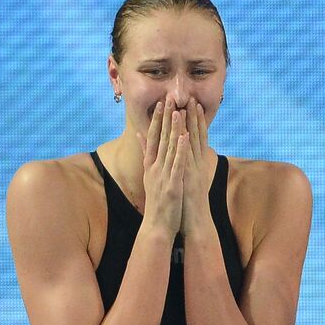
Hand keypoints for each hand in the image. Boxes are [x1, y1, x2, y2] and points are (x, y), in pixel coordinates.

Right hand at [135, 94, 187, 237]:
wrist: (156, 227)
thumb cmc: (157, 203)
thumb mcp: (149, 176)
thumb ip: (145, 154)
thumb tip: (140, 135)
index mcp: (150, 165)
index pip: (153, 138)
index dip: (158, 119)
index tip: (161, 103)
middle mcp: (154, 168)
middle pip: (160, 139)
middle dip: (165, 118)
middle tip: (169, 98)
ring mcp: (163, 176)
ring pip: (169, 148)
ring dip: (173, 129)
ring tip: (178, 111)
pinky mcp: (172, 185)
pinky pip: (177, 165)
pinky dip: (180, 151)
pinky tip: (184, 138)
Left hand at [180, 101, 217, 234]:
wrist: (196, 223)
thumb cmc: (189, 205)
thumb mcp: (185, 182)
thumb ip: (184, 168)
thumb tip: (182, 159)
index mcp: (195, 164)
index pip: (195, 138)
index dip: (194, 121)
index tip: (192, 104)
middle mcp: (197, 164)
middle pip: (197, 136)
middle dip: (194, 117)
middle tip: (191, 98)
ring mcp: (195, 171)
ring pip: (194, 144)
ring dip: (191, 126)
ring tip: (187, 108)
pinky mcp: (190, 179)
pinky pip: (188, 160)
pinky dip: (187, 147)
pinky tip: (185, 134)